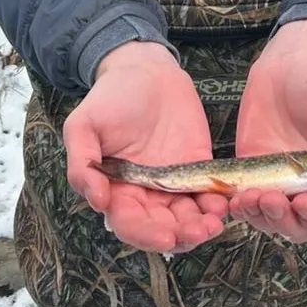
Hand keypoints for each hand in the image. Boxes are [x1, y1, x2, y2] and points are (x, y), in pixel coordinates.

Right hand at [63, 41, 226, 253]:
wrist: (145, 70)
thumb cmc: (110, 97)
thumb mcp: (83, 126)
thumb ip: (81, 163)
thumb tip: (97, 200)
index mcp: (116, 189)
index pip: (130, 224)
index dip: (146, 235)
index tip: (166, 237)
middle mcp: (145, 193)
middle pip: (163, 227)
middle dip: (181, 236)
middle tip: (199, 232)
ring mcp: (173, 182)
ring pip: (188, 217)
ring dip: (201, 226)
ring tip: (214, 224)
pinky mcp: (197, 167)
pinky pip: (208, 192)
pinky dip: (217, 203)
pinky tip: (224, 204)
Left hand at [230, 20, 306, 244]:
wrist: (292, 62)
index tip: (305, 202)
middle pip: (298, 227)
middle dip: (284, 221)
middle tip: (273, 199)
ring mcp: (277, 181)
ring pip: (268, 221)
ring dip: (259, 217)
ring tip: (250, 198)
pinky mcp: (250, 171)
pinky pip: (244, 201)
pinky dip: (239, 207)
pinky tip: (236, 198)